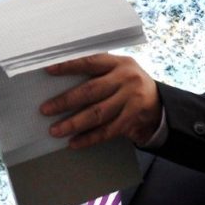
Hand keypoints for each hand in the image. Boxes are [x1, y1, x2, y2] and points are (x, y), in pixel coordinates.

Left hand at [40, 54, 161, 148]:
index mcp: (118, 63)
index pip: (90, 62)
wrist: (159, 104)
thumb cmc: (126, 84)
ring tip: (55, 131)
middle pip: (91, 91)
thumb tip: (56, 81)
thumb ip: (95, 72)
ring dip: (74, 124)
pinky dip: (89, 138)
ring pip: (98, 114)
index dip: (69, 66)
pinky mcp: (133, 119)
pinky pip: (107, 131)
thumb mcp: (117, 71)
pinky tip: (73, 143)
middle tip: (45, 110)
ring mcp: (131, 100)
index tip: (47, 70)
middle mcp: (126, 79)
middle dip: (65, 101)